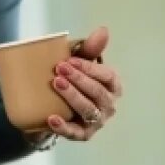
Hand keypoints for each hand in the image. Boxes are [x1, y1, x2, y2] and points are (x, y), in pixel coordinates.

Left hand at [48, 26, 122, 140]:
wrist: (53, 108)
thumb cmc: (72, 81)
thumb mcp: (79, 64)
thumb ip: (90, 49)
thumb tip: (103, 30)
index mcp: (112, 86)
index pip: (107, 76)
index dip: (90, 68)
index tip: (71, 59)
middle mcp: (108, 105)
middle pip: (97, 92)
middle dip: (79, 79)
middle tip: (59, 68)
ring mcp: (97, 121)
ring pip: (88, 110)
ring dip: (72, 96)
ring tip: (56, 83)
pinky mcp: (82, 134)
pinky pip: (74, 132)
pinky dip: (63, 126)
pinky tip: (52, 118)